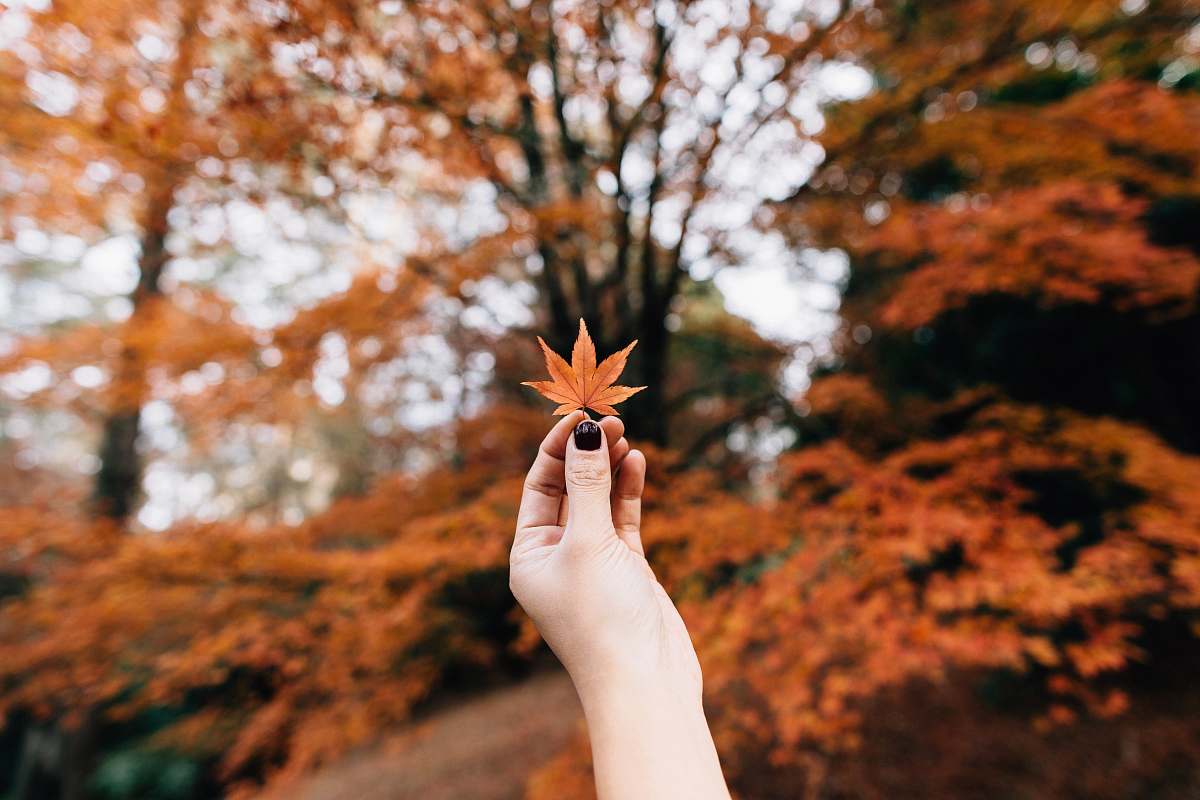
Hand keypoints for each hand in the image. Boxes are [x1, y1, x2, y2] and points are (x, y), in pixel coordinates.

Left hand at [509, 411, 701, 700]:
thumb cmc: (604, 618)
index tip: (580, 415)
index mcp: (528, 555)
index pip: (538, 486)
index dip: (557, 448)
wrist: (645, 683)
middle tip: (611, 419)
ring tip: (625, 433)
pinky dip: (628, 491)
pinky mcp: (626, 570)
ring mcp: (593, 563)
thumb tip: (583, 432)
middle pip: (568, 489)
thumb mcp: (589, 542)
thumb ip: (589, 484)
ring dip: (608, 467)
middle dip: (586, 453)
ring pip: (598, 501)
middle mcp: (556, 557)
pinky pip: (622, 519)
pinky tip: (636, 462)